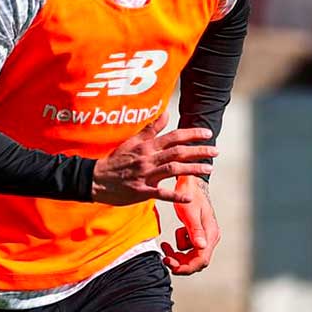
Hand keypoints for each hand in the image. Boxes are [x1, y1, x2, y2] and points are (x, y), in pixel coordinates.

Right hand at [91, 112, 217, 205]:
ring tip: (208, 169)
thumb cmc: (116, 160)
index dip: (192, 134)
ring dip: (193, 169)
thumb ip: (151, 129)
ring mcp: (145, 175)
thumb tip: (166, 114)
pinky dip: (175, 196)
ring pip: (173, 169)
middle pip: (178, 152)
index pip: (174, 136)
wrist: (96, 179)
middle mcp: (148, 158)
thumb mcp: (132, 141)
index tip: (208, 133)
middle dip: (199, 150)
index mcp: (147, 146)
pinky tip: (189, 197)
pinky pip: (161, 194)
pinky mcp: (141, 191)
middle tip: (215, 151)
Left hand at [162, 176, 219, 274]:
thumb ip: (195, 231)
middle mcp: (210, 237)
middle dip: (180, 263)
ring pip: (191, 256)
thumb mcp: (189, 213)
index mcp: (210, 234)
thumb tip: (202, 247)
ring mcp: (205, 236)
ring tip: (166, 245)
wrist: (190, 182)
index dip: (186, 267)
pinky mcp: (198, 233)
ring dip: (177, 254)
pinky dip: (178, 245)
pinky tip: (174, 236)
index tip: (171, 265)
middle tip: (165, 258)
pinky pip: (188, 247)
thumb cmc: (190, 194)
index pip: (201, 260)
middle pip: (196, 261)